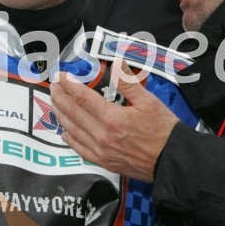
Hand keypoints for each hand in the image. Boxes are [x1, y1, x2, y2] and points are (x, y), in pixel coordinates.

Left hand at [50, 61, 178, 180]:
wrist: (172, 161)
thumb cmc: (164, 131)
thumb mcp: (149, 101)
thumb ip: (128, 83)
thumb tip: (117, 63)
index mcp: (112, 118)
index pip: (82, 97)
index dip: (68, 85)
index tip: (60, 76)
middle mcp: (102, 135)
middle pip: (73, 113)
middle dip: (60, 97)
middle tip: (53, 86)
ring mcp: (101, 151)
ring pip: (73, 131)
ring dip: (60, 115)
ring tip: (55, 103)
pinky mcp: (105, 162)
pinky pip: (80, 150)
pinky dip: (70, 139)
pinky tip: (65, 133)